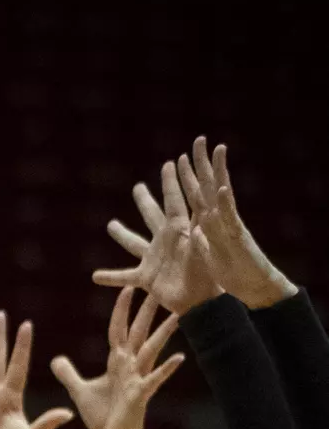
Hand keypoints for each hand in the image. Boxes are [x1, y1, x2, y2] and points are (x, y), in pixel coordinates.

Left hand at [51, 288, 184, 428]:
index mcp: (116, 362)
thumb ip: (69, 373)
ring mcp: (137, 379)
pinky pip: (153, 379)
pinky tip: (179, 357)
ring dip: (163, 333)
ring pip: (151, 350)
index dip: (122, 310)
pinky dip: (165, 369)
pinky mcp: (140, 395)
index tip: (128, 288)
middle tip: (160, 289)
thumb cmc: (102, 415)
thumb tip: (55, 359)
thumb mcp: (79, 390)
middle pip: (139, 333)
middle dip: (147, 312)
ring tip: (178, 315)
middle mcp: (130, 366)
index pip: (118, 329)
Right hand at [94, 161, 223, 314]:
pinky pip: (124, 276)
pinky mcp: (146, 278)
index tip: (171, 163)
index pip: (174, 201)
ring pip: (133, 243)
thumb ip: (198, 236)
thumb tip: (200, 219)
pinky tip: (94, 277)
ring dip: (122, 234)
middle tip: (138, 186)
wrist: (202, 304)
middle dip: (145, 201)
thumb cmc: (207, 278)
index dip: (171, 183)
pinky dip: (110, 277)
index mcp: (179, 231)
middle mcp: (164, 242)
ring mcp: (153, 259)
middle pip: (151, 216)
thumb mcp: (203, 253)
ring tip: (111, 224)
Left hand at [175, 137, 297, 309]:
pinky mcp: (237, 238)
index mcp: (205, 225)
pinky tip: (223, 187)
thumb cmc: (229, 273)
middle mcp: (217, 220)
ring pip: (221, 195)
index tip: (177, 158)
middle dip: (201, 165)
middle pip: (207, 187)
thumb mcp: (205, 257)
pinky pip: (230, 219)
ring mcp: (227, 226)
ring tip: (216, 151)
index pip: (194, 196)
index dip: (186, 177)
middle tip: (198, 140)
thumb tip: (194, 229)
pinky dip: (226, 204)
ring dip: (218, 173)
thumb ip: (199, 241)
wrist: (251, 288)